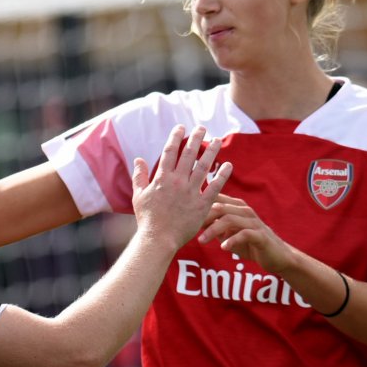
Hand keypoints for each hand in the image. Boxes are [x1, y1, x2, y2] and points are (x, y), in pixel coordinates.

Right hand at [131, 125, 231, 250]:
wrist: (158, 239)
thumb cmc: (147, 219)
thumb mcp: (138, 196)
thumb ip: (139, 176)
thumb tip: (138, 160)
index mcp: (162, 178)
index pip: (170, 152)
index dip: (175, 137)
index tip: (181, 127)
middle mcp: (177, 181)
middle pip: (189, 154)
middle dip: (196, 138)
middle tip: (202, 127)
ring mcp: (190, 192)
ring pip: (203, 167)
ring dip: (211, 152)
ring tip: (218, 140)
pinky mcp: (202, 205)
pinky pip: (215, 187)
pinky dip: (222, 175)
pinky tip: (228, 165)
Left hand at [198, 194, 295, 273]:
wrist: (276, 256)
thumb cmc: (250, 243)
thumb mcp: (229, 233)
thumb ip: (214, 225)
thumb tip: (193, 222)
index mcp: (236, 207)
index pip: (215, 199)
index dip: (199, 204)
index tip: (183, 214)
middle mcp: (245, 210)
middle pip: (220, 207)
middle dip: (203, 217)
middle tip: (189, 229)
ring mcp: (254, 222)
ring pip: (230, 220)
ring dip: (214, 230)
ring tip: (201, 242)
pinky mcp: (261, 235)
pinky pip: (244, 235)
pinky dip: (232, 240)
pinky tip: (223, 248)